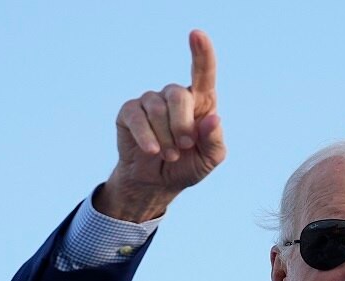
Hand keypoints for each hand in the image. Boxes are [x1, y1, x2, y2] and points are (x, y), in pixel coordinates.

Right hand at [99, 29, 225, 221]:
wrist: (157, 182)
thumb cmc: (187, 166)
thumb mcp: (209, 159)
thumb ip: (215, 140)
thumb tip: (214, 118)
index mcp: (200, 102)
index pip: (203, 72)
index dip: (201, 53)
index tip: (197, 34)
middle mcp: (175, 96)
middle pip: (179, 95)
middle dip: (182, 126)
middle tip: (184, 146)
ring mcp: (150, 101)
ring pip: (157, 109)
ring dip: (165, 137)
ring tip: (170, 154)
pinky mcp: (130, 112)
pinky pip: (136, 117)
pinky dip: (146, 137)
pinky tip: (151, 150)